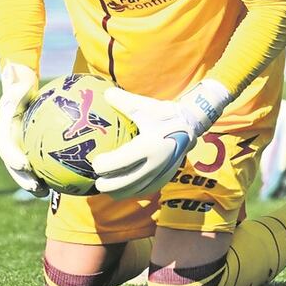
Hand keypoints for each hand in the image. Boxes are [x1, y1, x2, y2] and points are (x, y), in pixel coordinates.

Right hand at [0, 62, 48, 196]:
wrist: (22, 94)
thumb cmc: (22, 87)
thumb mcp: (19, 82)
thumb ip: (16, 80)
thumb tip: (11, 68)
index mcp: (4, 129)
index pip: (5, 144)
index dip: (12, 156)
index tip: (23, 164)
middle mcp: (9, 142)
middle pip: (13, 164)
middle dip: (22, 178)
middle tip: (35, 186)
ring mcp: (18, 150)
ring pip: (23, 171)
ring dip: (32, 183)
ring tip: (45, 193)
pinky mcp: (29, 154)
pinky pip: (39, 167)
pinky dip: (49, 177)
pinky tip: (65, 184)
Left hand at [94, 79, 230, 199]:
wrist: (191, 125)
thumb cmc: (164, 114)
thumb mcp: (144, 105)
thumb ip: (122, 100)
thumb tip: (104, 93)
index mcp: (147, 146)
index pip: (119, 163)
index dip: (103, 167)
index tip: (94, 163)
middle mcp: (154, 164)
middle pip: (123, 183)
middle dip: (106, 185)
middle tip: (97, 180)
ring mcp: (161, 174)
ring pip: (134, 191)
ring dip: (118, 192)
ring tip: (106, 188)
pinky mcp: (165, 178)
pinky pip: (145, 191)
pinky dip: (132, 192)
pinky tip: (122, 189)